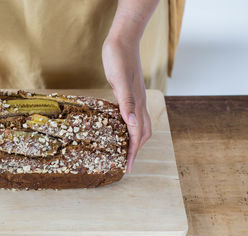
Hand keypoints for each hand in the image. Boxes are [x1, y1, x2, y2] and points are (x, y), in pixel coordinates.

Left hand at [102, 37, 151, 172]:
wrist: (122, 40)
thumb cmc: (119, 58)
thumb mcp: (120, 80)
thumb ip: (127, 102)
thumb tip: (132, 124)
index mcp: (137, 103)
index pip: (138, 134)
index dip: (134, 152)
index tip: (128, 167)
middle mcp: (139, 103)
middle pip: (143, 133)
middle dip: (136, 150)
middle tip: (126, 163)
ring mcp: (134, 98)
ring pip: (139, 125)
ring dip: (133, 140)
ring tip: (124, 150)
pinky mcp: (127, 93)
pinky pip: (130, 115)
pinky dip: (127, 126)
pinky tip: (118, 127)